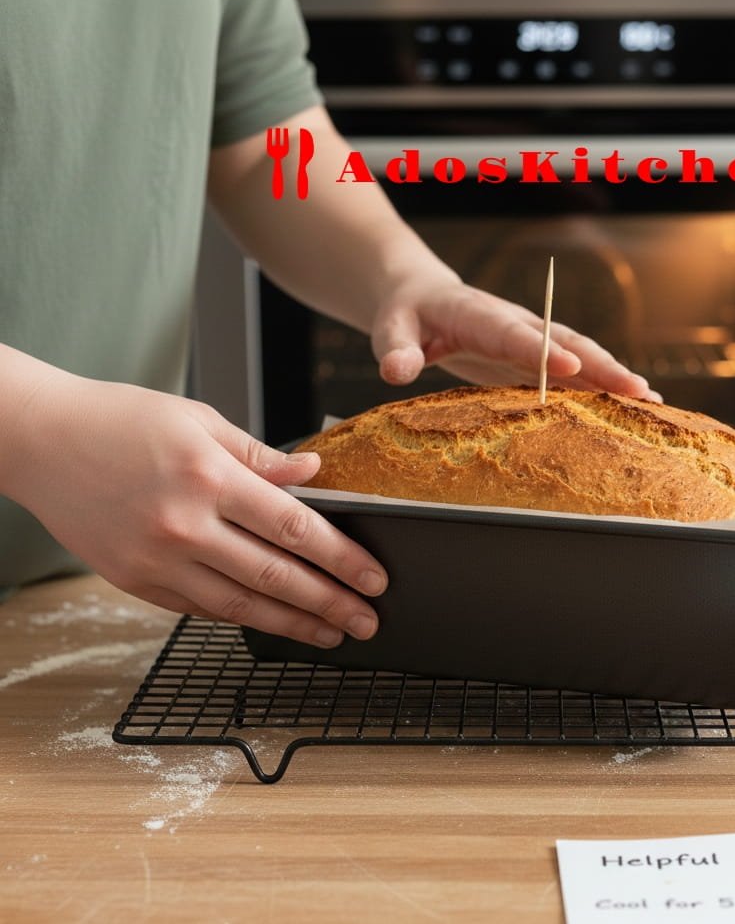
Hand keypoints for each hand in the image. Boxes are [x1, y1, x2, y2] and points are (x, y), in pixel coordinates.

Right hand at [4, 369, 385, 646]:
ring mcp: (156, 559)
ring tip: (331, 634)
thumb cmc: (121, 420)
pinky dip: (242, 618)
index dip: (342, 558)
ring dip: (293, 624)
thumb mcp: (199, 420)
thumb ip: (260, 455)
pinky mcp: (135, 581)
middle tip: (367, 621)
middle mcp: (184, 524)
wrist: (39, 441)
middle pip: (275, 576)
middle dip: (330, 603)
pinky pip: (200, 609)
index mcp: (209, 476)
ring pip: (240, 606)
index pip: (295, 527)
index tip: (374, 578)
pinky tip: (274, 622)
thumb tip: (314, 472)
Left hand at [370, 275, 661, 400]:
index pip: (514, 334)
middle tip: (637, 391)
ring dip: (614, 379)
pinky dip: (602, 389)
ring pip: (580, 356)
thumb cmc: (405, 316)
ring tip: (653, 403)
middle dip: (602, 366)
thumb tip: (397, 371)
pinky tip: (631, 408)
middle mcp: (515, 325)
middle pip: (565, 342)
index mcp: (479, 316)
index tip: (572, 368)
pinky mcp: (534, 358)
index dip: (543, 351)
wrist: (422, 297)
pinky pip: (574, 373)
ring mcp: (530, 340)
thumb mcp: (390, 330)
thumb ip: (395, 349)